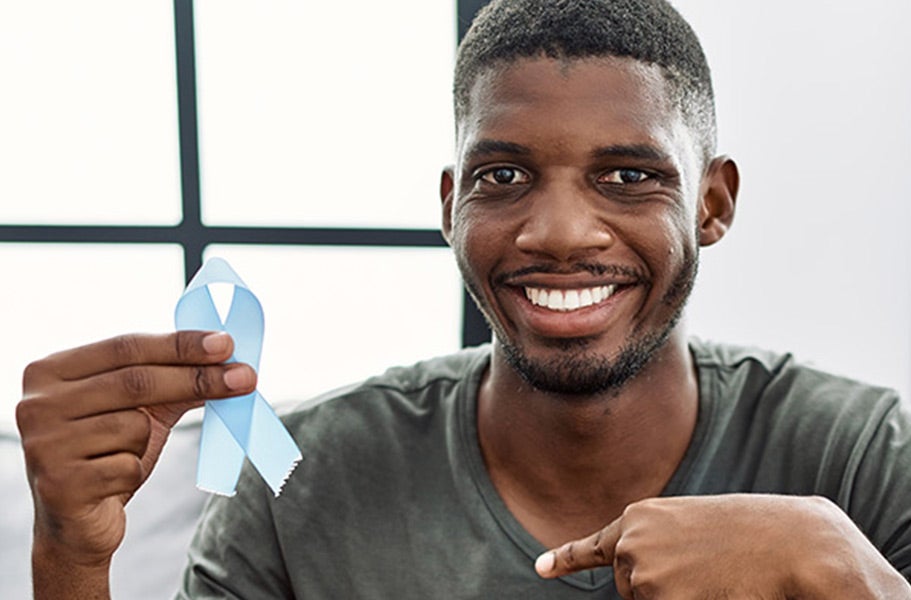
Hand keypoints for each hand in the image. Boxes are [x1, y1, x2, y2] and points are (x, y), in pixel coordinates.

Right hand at [17, 331, 256, 575]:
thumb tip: (229, 361)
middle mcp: (36, 402)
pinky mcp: (59, 483)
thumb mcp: (141, 411)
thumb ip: (176, 382)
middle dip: (197, 377)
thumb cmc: (109, 454)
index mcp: (50, 371)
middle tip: (246, 377)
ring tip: (122, 455)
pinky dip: (134, 472)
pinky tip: (112, 481)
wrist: (78, 524)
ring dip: (146, 442)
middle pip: (135, 380)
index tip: (227, 344)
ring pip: (133, 425)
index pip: (127, 346)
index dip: (180, 344)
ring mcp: (43, 443)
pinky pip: (128, 466)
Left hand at [534, 494, 910, 598]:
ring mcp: (641, 572)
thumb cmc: (754, 533)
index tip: (541, 569)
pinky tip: (712, 592)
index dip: (565, 559)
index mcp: (640, 517)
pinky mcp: (658, 599)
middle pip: (632, 589)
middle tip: (705, 571)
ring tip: (714, 578)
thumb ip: (659, 543)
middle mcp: (630, 543)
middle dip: (663, 589)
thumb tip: (638, 577)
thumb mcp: (695, 526)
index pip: (594, 544)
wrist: (791, 542)